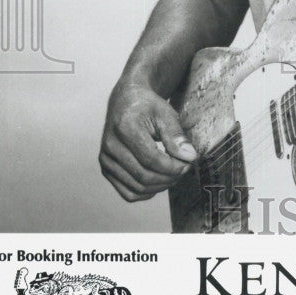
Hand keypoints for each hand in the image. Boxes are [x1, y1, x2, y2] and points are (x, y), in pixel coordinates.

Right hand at [99, 79, 196, 201]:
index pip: (151, 159)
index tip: (188, 163)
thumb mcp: (165, 113)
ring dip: (160, 186)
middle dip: (169, 177)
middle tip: (184, 168)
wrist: (126, 101)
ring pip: (137, 187)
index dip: (173, 166)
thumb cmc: (147, 106)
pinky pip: (128, 192)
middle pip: (144, 175)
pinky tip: (160, 181)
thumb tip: (189, 156)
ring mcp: (106, 159)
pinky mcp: (106, 169)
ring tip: (174, 174)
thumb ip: (176, 136)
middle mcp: (110, 145)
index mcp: (124, 127)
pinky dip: (147, 192)